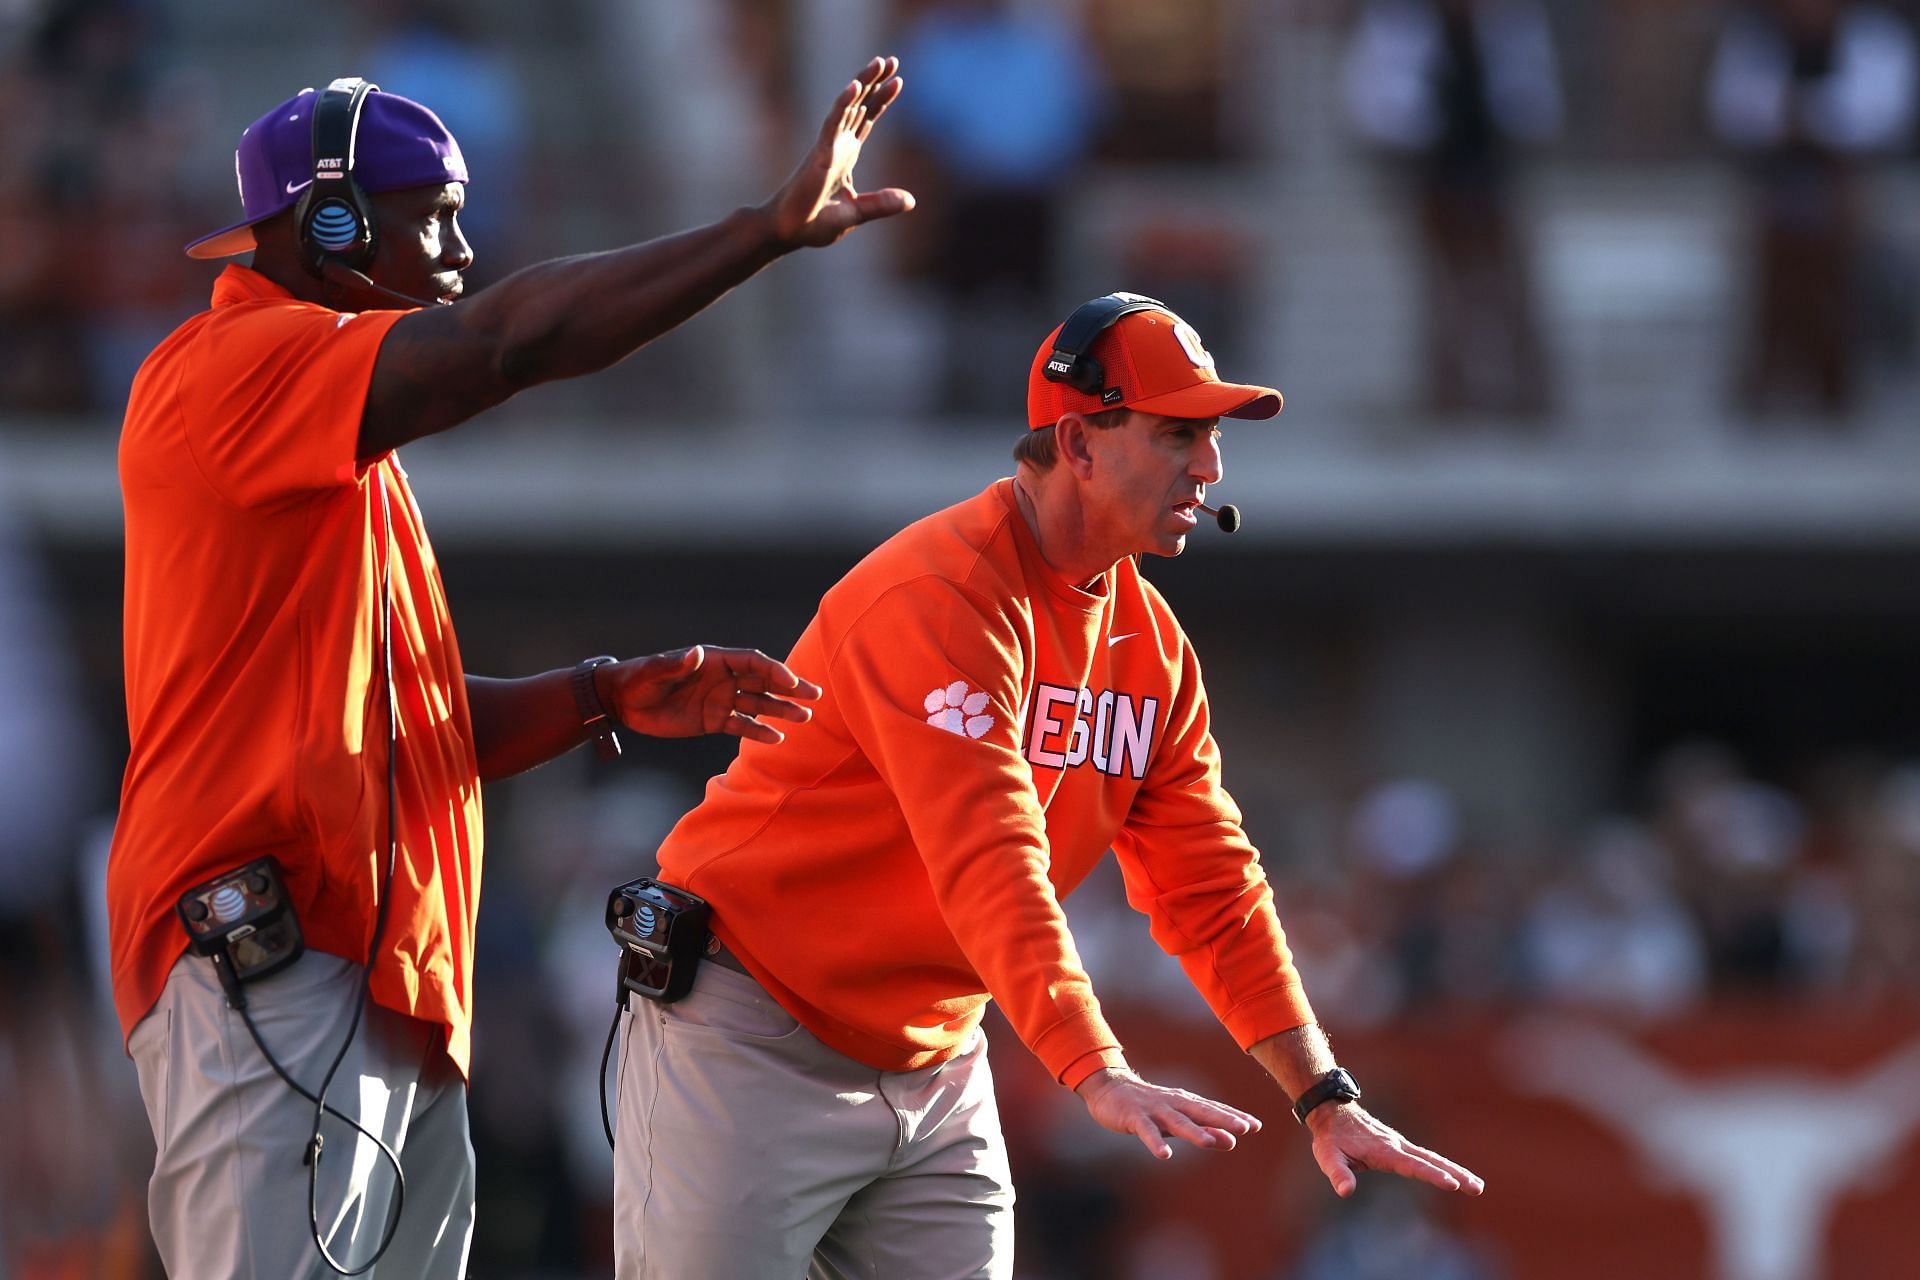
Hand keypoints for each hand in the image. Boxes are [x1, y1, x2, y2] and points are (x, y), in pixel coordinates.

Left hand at [597, 646, 820, 744]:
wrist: (623, 702)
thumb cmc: (637, 679)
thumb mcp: (653, 672)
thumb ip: (675, 664)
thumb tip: (694, 653)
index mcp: (712, 661)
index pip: (752, 663)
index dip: (773, 670)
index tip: (790, 682)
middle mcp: (722, 679)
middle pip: (763, 681)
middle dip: (789, 688)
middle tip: (814, 695)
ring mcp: (720, 700)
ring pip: (758, 704)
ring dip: (781, 710)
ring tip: (804, 718)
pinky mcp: (713, 721)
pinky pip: (741, 725)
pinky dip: (759, 731)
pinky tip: (777, 738)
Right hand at [762, 55, 913, 248]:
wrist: (790, 232)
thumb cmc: (816, 222)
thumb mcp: (858, 213)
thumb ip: (882, 204)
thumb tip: (911, 201)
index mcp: (845, 154)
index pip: (866, 119)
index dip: (881, 100)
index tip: (897, 81)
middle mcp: (837, 145)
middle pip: (859, 105)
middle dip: (874, 82)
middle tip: (891, 60)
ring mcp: (828, 146)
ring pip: (848, 106)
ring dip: (863, 83)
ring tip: (880, 62)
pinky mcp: (819, 154)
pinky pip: (833, 123)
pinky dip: (844, 104)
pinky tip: (856, 87)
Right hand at [1075, 1067, 1262, 1159]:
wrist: (1109, 1089)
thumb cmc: (1149, 1108)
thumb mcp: (1177, 1120)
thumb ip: (1203, 1130)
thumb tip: (1232, 1141)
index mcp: (1185, 1103)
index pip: (1213, 1110)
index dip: (1234, 1116)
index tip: (1256, 1125)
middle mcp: (1174, 1104)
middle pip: (1201, 1112)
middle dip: (1223, 1119)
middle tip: (1245, 1127)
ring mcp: (1154, 1109)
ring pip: (1177, 1121)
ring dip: (1193, 1131)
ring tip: (1210, 1142)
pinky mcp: (1135, 1117)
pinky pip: (1146, 1131)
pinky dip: (1155, 1142)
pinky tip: (1164, 1155)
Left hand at [1306, 1102, 1484, 1197]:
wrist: (1331, 1112)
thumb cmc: (1330, 1138)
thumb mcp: (1327, 1157)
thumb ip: (1337, 1173)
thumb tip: (1346, 1191)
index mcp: (1384, 1150)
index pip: (1413, 1166)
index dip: (1432, 1175)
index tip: (1452, 1184)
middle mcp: (1396, 1145)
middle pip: (1431, 1160)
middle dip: (1456, 1174)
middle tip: (1478, 1188)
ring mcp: (1399, 1144)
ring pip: (1432, 1157)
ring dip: (1455, 1170)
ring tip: (1477, 1186)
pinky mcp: (1398, 1145)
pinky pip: (1425, 1156)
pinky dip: (1442, 1165)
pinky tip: (1454, 1174)